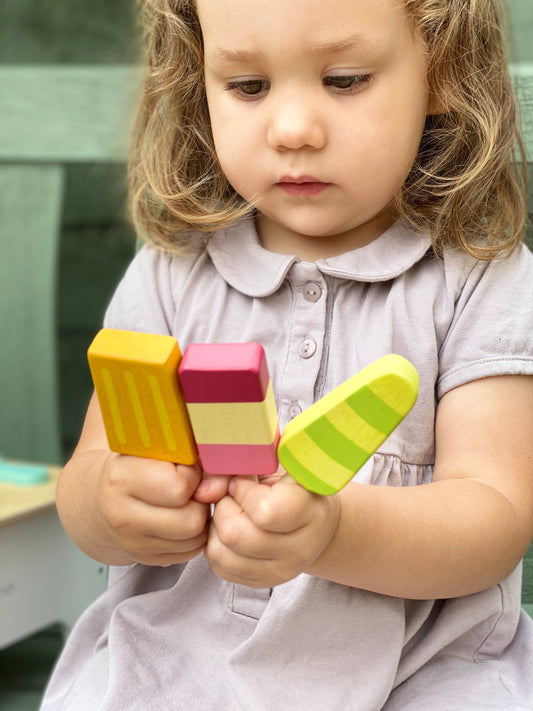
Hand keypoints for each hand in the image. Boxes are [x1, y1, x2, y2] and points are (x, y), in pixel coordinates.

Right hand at [98, 453, 209, 566]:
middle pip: (191, 519)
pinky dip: (193, 534)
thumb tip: (219, 487)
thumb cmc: (143, 463)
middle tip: (190, 487)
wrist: (109, 493)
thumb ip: (198, 459)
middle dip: (199, 501)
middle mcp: (122, 515)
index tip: (183, 467)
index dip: (191, 474)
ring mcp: (133, 543)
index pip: (178, 486)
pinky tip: (181, 516)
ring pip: (194, 537)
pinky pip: (191, 552)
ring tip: (186, 501)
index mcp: (122, 478)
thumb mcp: (163, 446)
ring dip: (199, 518)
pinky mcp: (146, 559)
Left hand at [205, 473, 340, 587]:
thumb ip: (240, 465)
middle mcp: (299, 549)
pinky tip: (231, 528)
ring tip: (231, 512)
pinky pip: (219, 567)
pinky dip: (215, 544)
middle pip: (236, 535)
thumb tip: (204, 491)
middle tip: (233, 495)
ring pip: (221, 554)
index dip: (243, 491)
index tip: (243, 480)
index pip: (265, 512)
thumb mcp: (275, 463)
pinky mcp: (261, 583)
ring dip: (216, 527)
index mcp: (311, 512)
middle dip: (224, 507)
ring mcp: (280, 571)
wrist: (314, 521)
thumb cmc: (292, 484)